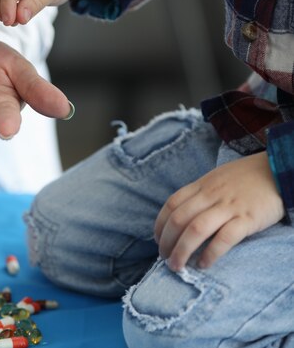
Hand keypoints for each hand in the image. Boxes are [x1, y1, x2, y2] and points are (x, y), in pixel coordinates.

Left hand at [154, 151, 283, 271]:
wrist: (279, 169)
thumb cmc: (246, 177)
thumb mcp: (217, 178)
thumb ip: (200, 194)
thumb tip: (182, 215)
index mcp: (201, 185)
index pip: (171, 205)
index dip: (160, 225)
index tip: (157, 240)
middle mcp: (211, 195)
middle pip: (179, 220)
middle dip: (166, 242)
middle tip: (164, 258)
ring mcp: (229, 206)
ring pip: (196, 230)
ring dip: (182, 251)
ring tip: (177, 266)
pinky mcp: (247, 218)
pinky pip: (224, 238)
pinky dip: (210, 253)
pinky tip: (204, 264)